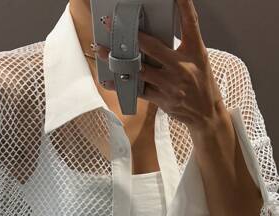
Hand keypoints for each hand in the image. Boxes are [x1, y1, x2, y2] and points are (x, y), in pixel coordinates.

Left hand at [94, 0, 223, 132]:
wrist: (206, 113)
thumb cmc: (201, 82)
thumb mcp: (198, 58)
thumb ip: (180, 45)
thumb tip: (156, 32)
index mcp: (195, 51)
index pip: (190, 22)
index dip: (184, 5)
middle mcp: (182, 66)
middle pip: (152, 47)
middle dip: (132, 36)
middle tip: (114, 26)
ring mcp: (171, 84)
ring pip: (140, 70)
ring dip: (119, 61)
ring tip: (102, 51)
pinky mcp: (162, 99)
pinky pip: (139, 90)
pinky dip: (123, 84)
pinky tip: (110, 80)